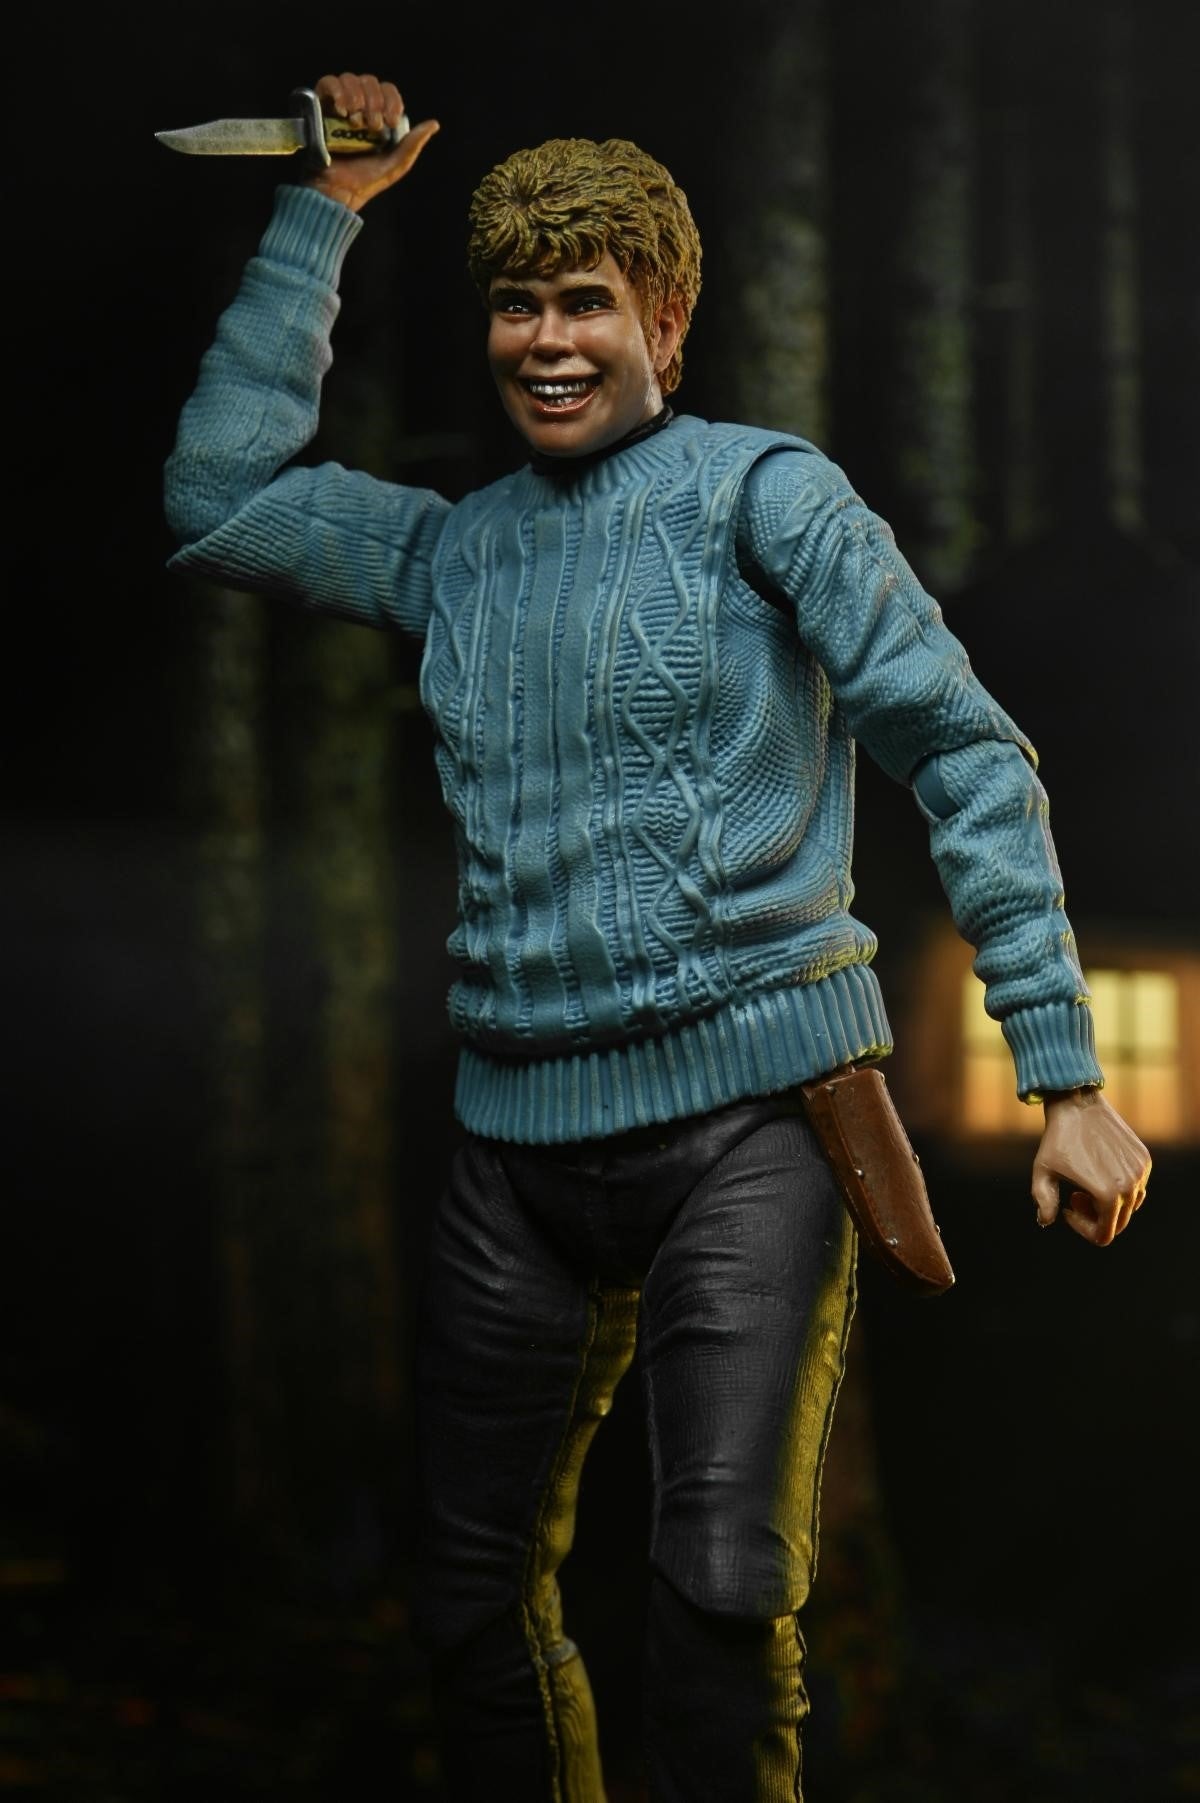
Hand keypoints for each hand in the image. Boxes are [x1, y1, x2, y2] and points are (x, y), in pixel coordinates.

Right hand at [306, 72, 438, 212]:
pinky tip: (342, 110)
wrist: (339, 190)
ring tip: (355, 121)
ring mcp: (339, 105)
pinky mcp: (320, 106)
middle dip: (374, 101)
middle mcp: (358, 106)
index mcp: (377, 116)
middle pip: (369, 81)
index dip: (391, 100)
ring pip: (349, 79)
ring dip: (357, 96)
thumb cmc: (366, 180)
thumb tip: (433, 124)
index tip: (390, 122)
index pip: (387, 90)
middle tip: (372, 126)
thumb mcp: (396, 164)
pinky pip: (327, 82)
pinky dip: (337, 91)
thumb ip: (413, 144)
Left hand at [1031, 1088, 1149, 1244]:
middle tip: (1075, 1196)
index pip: (1104, 1235)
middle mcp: (1130, 1185)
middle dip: (1095, 1217)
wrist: (1077, 1105)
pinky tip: (1099, 1170)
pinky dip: (1120, 1187)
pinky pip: (1137, 1187)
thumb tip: (1046, 1222)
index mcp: (1107, 1194)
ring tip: (1086, 1183)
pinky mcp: (1144, 1159)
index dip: (1083, 1228)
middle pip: (1118, 1223)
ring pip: (1129, 1206)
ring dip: (1107, 1203)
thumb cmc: (1057, 1140)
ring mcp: (1140, 1172)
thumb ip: (1044, 1202)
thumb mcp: (1042, 1172)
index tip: (1068, 1208)